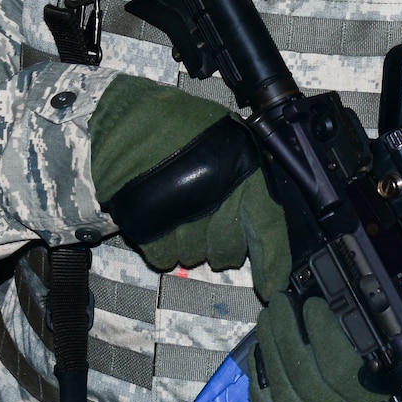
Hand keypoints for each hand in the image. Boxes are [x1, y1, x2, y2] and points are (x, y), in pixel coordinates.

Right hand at [89, 74, 290, 298]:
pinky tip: (160, 224)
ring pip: (193, 256)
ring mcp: (182, 213)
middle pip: (228, 252)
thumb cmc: (180, 124)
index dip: (272, 264)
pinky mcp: (149, 225)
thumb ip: (245, 178)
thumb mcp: (227, 140)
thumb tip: (255, 219)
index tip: (271, 286)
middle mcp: (218, 196)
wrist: (129, 115)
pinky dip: (161, 247)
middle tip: (208, 227)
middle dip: (221, 248)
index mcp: (244, 172)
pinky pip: (162, 256)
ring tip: (178, 215)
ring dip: (187, 244)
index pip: (268, 230)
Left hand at [246, 285, 383, 401]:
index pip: (339, 367)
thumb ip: (365, 343)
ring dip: (270, 349)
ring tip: (266, 319)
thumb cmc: (385, 392)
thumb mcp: (390, 368)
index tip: (312, 305)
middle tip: (279, 302)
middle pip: (304, 375)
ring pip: (284, 390)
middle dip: (287, 332)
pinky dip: (260, 380)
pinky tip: (257, 353)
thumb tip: (335, 306)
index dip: (322, 332)